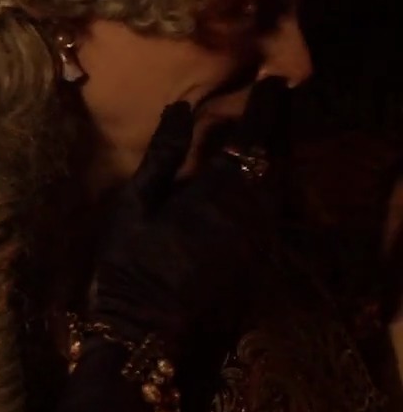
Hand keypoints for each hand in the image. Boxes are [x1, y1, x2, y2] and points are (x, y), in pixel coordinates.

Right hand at [86, 77, 292, 357]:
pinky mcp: (261, 259)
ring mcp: (262, 238)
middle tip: (278, 98)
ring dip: (276, 156)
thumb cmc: (130, 265)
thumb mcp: (134, 204)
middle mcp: (254, 211)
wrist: (151, 332)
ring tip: (268, 134)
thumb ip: (163, 155)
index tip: (273, 79)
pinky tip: (255, 181)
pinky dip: (269, 186)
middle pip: (278, 158)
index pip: (254, 136)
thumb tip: (181, 109)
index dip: (266, 106)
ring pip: (280, 184)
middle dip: (279, 126)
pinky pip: (273, 210)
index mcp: (220, 191)